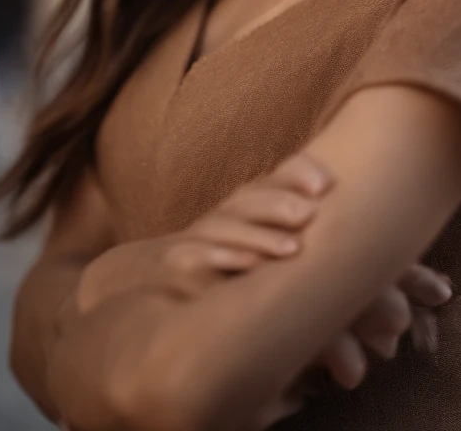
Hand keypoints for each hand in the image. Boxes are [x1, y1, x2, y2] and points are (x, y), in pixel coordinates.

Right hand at [72, 152, 333, 319]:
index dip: (295, 174)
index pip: (268, 182)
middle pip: (249, 200)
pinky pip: (195, 259)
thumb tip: (337, 270)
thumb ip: (284, 251)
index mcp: (239, 213)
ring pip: (226, 229)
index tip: (326, 180)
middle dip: (282, 199)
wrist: (123, 286)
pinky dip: (220, 259)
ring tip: (294, 246)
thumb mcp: (240, 253)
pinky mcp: (167, 268)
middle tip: (316, 203)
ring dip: (260, 236)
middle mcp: (217, 221)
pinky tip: (247, 265)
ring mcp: (191, 242)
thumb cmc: (201, 276)